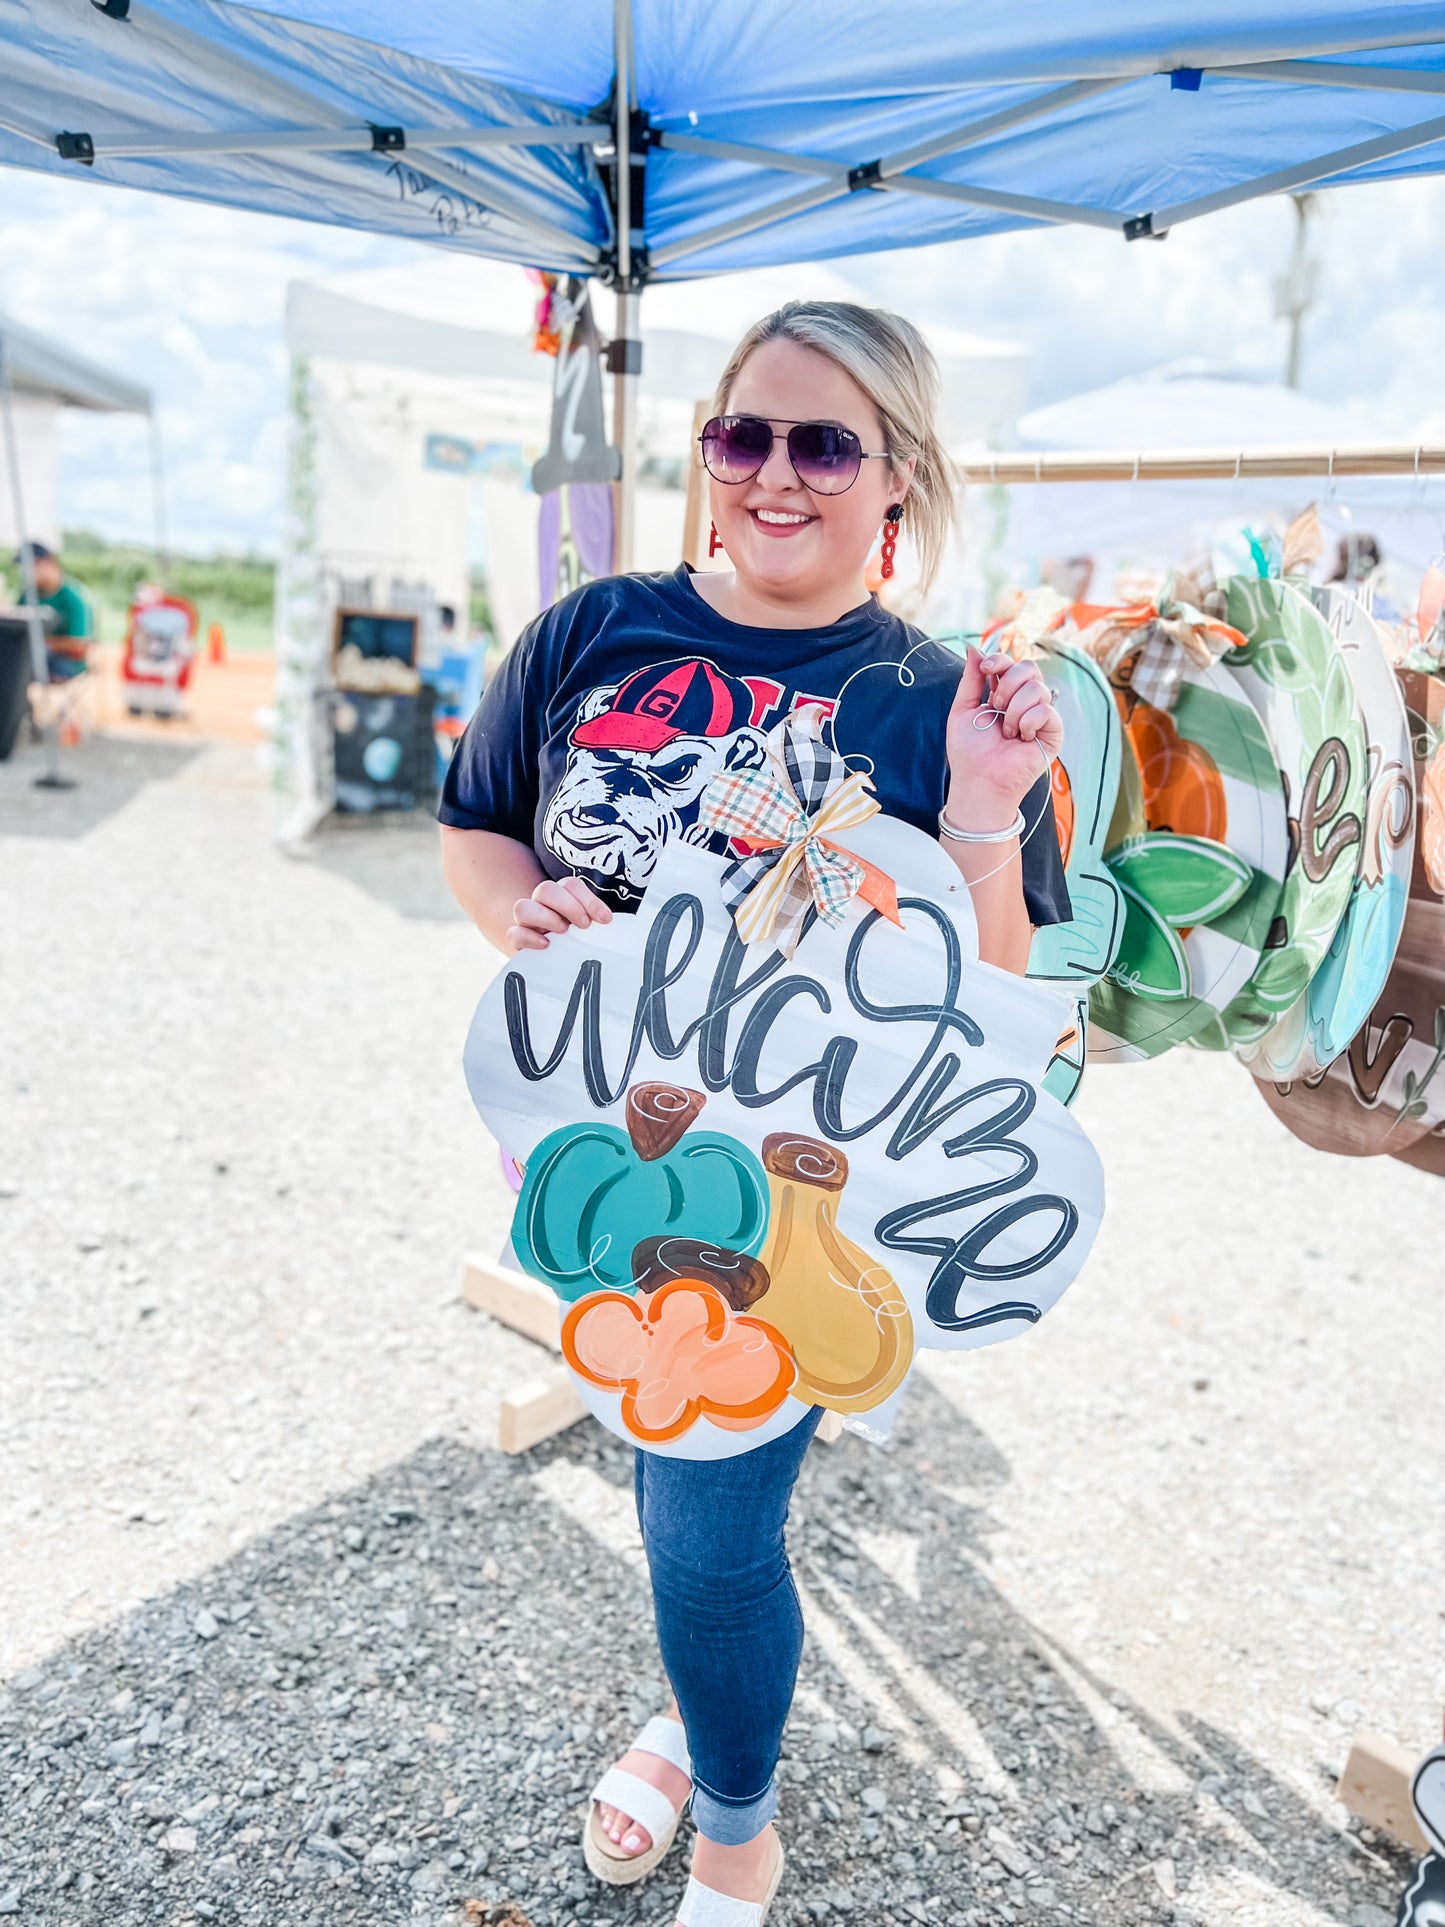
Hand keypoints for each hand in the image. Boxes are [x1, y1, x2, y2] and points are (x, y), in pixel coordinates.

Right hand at [508, 876, 612, 951]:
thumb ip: (596, 922)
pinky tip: (546, 945)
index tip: (604, 919)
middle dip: (568, 905)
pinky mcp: (518, 940)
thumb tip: (608, 922)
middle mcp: (542, 905)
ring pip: (522, 907)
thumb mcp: (589, 928)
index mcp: (562, 896)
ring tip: (563, 932)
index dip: (589, 899)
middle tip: (584, 925)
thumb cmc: (576, 941)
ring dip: (545, 917)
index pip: (571, 885)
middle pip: (545, 889)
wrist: (554, 962)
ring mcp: (527, 922)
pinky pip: (514, 933)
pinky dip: (529, 937)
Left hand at [944, 645, 1063, 823]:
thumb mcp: (962, 709)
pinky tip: (1020, 739)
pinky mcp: (1053, 732)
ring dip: (1014, 710)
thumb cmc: (969, 751)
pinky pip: (1046, 710)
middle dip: (1007, 684)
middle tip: (995, 707)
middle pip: (1029, 668)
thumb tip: (973, 648)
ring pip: (1037, 688)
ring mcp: (1041, 716)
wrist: (979, 780)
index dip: (1000, 660)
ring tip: (1006, 732)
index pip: (1011, 664)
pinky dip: (1028, 722)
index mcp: (1004, 694)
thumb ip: (971, 679)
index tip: (986, 669)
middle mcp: (1025, 702)